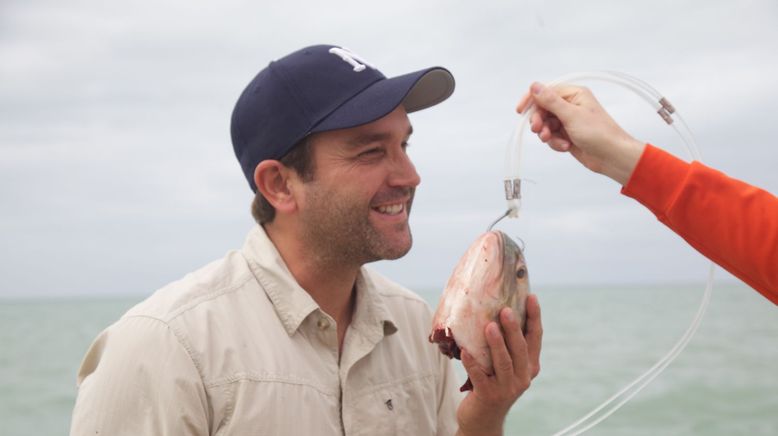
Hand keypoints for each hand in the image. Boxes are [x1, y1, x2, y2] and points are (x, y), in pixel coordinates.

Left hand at [455, 294, 541, 435]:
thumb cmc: (494, 383)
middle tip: (506, 310)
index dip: (534, 317)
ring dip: (497, 343)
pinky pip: (480, 376)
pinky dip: (472, 363)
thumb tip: (493, 310)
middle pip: (520, 348)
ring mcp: (507, 388)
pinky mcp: (489, 396)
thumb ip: (505, 345)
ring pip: (504, 362)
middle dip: (514, 328)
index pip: (535, 338)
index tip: (531, 297)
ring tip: (489, 326)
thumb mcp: (505, 365)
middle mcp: (523, 377)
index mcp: (530, 365)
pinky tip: (464, 351)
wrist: (484, 418)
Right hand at [516, 82, 645, 185]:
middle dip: (539, 121)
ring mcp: (568, 121)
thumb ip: (550, 101)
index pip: (545, 92)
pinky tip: (566, 146)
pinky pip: (552, 136)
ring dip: (547, 134)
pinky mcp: (567, 135)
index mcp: (574, 94)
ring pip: (546, 125)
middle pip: (543, 109)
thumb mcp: (571, 115)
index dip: (532, 100)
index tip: (521, 110)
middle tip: (538, 130)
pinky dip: (555, 142)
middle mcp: (570, 105)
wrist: (612, 156)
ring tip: (554, 140)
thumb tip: (534, 86)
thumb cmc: (598, 133)